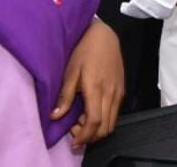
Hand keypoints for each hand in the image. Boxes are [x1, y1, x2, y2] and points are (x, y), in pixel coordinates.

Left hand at [53, 18, 123, 148]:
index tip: (73, 141)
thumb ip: (65, 95)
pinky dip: (104, 120)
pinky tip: (91, 111)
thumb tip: (55, 115)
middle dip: (90, 136)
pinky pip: (115, 113)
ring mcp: (118, 92)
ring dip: (97, 129)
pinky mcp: (121, 90)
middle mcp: (111, 93)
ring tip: (81, 121)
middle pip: (105, 128)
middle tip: (75, 130)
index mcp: (96, 89)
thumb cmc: (85, 50)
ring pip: (112, 123)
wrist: (104, 35)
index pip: (94, 122)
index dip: (84, 136)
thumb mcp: (70, 71)